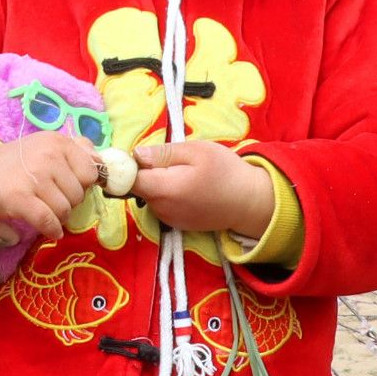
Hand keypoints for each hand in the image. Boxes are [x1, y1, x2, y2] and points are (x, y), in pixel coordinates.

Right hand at [0, 132, 102, 243]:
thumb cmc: (18, 163)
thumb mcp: (47, 146)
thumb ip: (78, 149)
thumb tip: (102, 161)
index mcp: (58, 142)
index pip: (91, 171)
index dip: (83, 184)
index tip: (68, 186)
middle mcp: (48, 155)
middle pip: (79, 193)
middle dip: (69, 202)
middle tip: (51, 198)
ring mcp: (33, 176)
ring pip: (65, 209)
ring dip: (58, 217)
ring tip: (45, 210)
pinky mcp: (19, 198)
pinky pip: (48, 220)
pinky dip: (52, 229)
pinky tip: (50, 230)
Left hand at [131, 139, 277, 239]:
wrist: (250, 202)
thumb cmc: (225, 172)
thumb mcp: (196, 151)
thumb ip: (162, 153)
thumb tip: (134, 154)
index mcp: (163, 189)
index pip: (126, 180)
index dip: (126, 166)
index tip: (136, 155)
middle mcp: (160, 209)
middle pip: (138, 187)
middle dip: (146, 172)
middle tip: (171, 159)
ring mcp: (168, 219)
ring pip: (149, 195)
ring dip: (158, 183)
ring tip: (184, 173)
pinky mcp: (177, 224)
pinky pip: (161, 205)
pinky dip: (167, 194)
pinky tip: (188, 187)